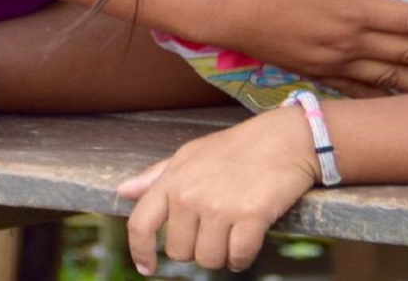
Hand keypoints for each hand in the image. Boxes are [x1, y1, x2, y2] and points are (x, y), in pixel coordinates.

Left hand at [117, 111, 317, 273]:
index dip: (140, 251)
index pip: (141, 224)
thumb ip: (156, 176)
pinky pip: (238, 258)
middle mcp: (191, 195)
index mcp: (173, 180)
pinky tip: (247, 242)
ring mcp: (220, 207)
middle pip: (180, 252)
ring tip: (233, 232)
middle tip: (215, 229)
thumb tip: (124, 192)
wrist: (284, 139)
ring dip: (222, 255)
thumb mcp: (190, 154)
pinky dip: (242, 258)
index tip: (147, 268)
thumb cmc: (236, 147)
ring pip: (209, 260)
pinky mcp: (250, 217)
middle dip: (197, 248)